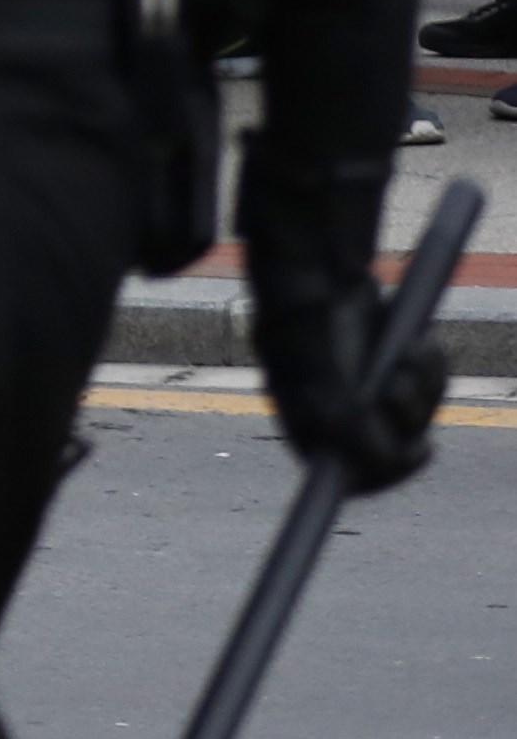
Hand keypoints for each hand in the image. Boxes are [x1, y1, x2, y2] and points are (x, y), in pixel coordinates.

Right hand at [258, 286, 444, 493]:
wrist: (321, 265)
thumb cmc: (304, 311)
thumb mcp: (313, 361)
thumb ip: (337, 413)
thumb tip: (370, 460)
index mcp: (305, 422)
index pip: (343, 472)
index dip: (382, 472)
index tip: (414, 452)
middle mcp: (338, 416)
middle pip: (391, 447)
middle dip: (409, 414)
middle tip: (401, 381)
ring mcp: (368, 395)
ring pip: (418, 417)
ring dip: (426, 386)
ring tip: (411, 350)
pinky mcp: (394, 373)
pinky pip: (432, 390)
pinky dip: (434, 368)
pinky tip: (419, 342)